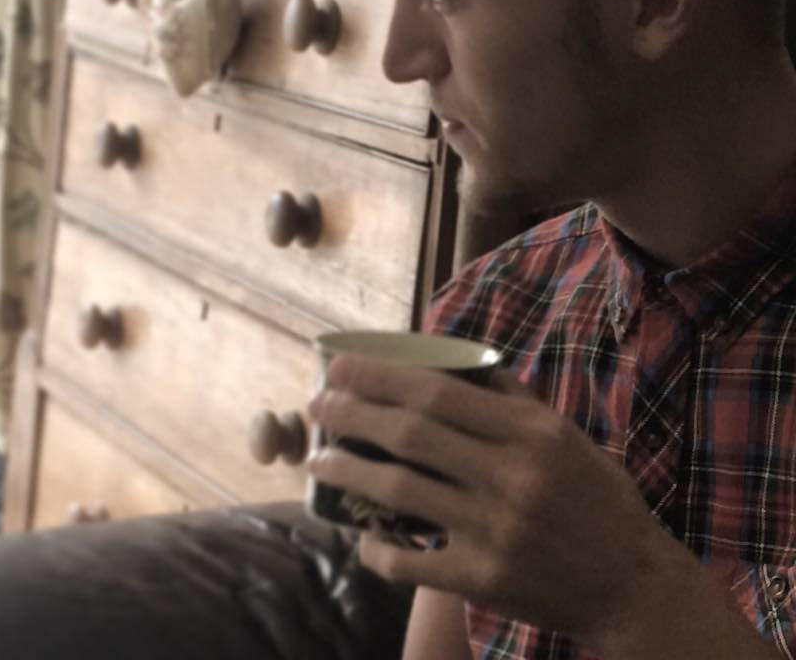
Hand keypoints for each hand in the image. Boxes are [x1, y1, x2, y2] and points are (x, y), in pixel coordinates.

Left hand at [306, 353, 674, 646]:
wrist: (632, 586)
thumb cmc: (596, 500)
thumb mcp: (565, 436)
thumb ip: (511, 399)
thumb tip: (457, 361)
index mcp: (529, 433)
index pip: (436, 391)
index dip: (378, 376)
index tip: (338, 366)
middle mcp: (510, 476)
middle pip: (410, 434)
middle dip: (351, 414)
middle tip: (315, 406)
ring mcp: (495, 530)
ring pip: (401, 491)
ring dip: (349, 472)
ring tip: (317, 461)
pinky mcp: (486, 579)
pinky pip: (415, 562)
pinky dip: (380, 550)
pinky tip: (360, 537)